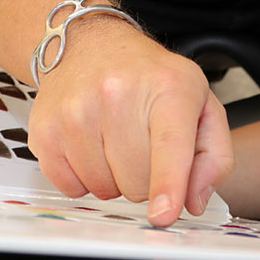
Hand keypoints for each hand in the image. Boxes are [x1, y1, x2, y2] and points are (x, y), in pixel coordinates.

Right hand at [26, 22, 233, 227]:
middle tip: (141, 143)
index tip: (163, 214)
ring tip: (114, 140)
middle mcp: (118, 94)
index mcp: (167, 87)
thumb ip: (213, 156)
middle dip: (145, 178)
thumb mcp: (199, 103)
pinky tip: (90, 145)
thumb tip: (193, 201)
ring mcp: (76, 111)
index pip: (168, 146)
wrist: (89, 45)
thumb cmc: (148, 78)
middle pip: (137, 182)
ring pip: (104, 190)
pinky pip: (71, 187)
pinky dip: (84, 178)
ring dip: (114, 178)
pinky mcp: (46, 129)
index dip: (167, 185)